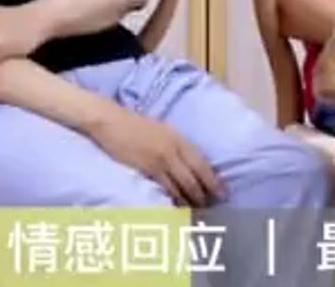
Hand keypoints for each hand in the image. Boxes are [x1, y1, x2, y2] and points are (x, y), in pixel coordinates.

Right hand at [85, 109, 223, 206]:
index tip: (222, 193)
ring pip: (182, 185)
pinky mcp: (148, 168)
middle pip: (195, 177)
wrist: (112, 121)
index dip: (214, 180)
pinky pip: (166, 188)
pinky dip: (173, 199)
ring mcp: (162, 159)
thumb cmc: (135, 125)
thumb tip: (187, 163)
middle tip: (212, 208)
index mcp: (180, 139)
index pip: (202, 164)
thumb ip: (175, 146)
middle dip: (205, 194)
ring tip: (197, 213)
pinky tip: (177, 208)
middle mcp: (175, 149)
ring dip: (190, 200)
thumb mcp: (162, 131)